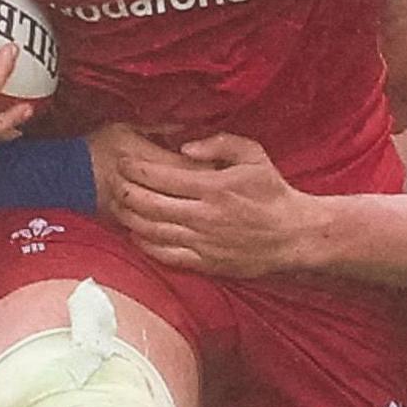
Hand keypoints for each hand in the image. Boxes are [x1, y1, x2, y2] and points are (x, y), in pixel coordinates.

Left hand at [105, 131, 313, 276]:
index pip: (161, 177)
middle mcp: (203, 216)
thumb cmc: (272, 191)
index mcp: (213, 187)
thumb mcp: (253, 155)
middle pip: (149, 204)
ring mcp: (202, 242)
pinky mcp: (205, 263)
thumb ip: (219, 143)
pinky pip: (165, 255)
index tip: (123, 161)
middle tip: (113, 181)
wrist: (293, 235)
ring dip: (130, 218)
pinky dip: (145, 245)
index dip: (136, 169)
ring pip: (152, 231)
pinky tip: (135, 235)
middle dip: (125, 191)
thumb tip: (184, 146)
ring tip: (117, 206)